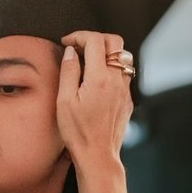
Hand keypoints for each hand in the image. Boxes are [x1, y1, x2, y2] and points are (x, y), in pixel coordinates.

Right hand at [58, 31, 133, 192]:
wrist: (98, 156)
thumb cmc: (78, 133)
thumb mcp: (64, 101)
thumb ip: (69, 72)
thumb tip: (70, 52)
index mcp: (99, 77)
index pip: (94, 41)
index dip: (79, 36)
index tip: (67, 42)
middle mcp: (116, 80)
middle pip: (114, 42)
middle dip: (95, 38)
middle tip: (78, 46)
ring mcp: (125, 90)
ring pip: (122, 57)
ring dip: (106, 53)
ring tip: (88, 62)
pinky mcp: (127, 100)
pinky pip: (123, 75)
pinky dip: (110, 70)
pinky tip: (96, 82)